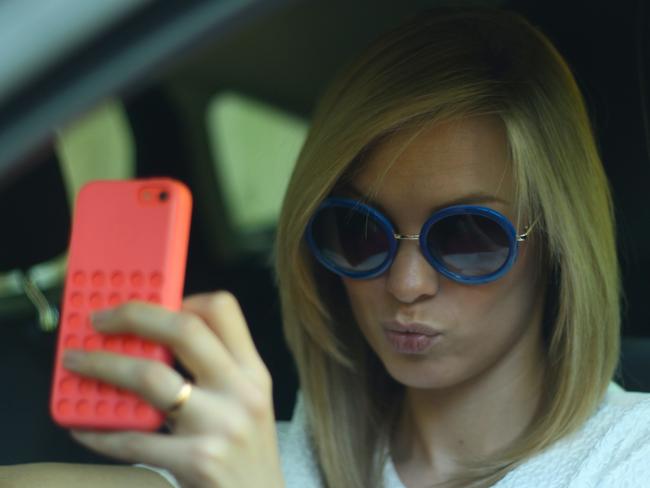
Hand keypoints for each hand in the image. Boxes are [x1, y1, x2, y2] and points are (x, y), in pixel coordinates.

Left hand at [62, 291, 284, 487]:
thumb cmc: (247, 452)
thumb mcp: (248, 402)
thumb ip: (216, 370)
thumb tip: (155, 341)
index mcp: (253, 371)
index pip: (223, 310)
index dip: (182, 299)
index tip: (153, 306)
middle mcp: (241, 391)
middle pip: (184, 330)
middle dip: (133, 316)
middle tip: (99, 320)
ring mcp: (220, 425)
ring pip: (150, 378)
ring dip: (102, 366)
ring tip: (76, 363)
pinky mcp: (197, 461)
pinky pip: (133, 439)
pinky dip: (100, 431)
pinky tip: (83, 426)